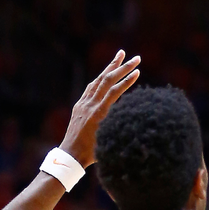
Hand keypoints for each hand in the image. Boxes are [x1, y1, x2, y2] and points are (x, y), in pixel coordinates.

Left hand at [60, 51, 140, 168]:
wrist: (70, 155)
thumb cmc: (93, 154)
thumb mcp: (108, 142)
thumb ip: (118, 129)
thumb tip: (136, 121)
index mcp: (98, 114)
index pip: (114, 92)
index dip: (127, 81)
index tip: (138, 71)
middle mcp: (90, 105)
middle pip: (107, 80)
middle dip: (122, 67)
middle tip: (136, 57)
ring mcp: (83, 104)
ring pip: (98, 80)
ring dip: (110, 66)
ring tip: (120, 54)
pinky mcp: (79, 105)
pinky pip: (91, 87)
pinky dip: (100, 78)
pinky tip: (106, 73)